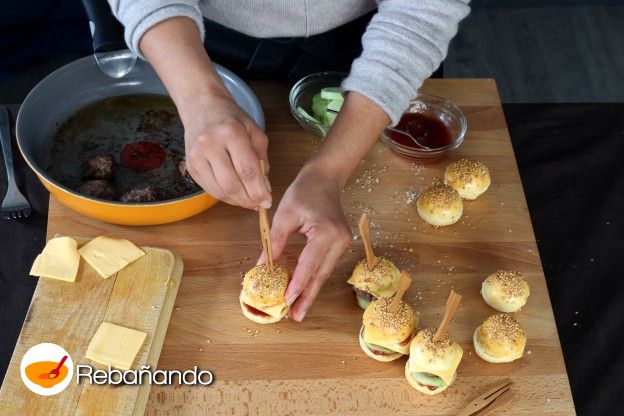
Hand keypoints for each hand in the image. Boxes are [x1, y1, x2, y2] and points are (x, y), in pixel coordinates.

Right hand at [139, 17, 270, 209]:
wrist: (201, 107)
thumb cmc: (232, 119)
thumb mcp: (254, 131)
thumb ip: (262, 160)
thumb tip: (264, 189)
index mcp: (231, 132)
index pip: (247, 169)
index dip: (258, 190)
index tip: (267, 201)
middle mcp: (210, 144)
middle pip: (231, 184)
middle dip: (248, 200)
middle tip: (258, 204)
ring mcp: (196, 156)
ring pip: (219, 191)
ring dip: (237, 201)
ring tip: (248, 201)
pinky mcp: (190, 166)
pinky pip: (209, 189)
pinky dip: (225, 196)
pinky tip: (235, 194)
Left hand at [259, 164, 351, 321]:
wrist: (325, 179)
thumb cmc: (303, 192)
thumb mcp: (284, 215)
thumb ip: (275, 241)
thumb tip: (264, 266)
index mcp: (326, 232)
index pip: (309, 264)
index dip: (298, 284)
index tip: (287, 301)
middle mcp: (339, 241)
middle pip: (321, 274)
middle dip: (307, 296)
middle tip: (296, 317)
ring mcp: (343, 243)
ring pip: (324, 273)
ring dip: (310, 291)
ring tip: (298, 310)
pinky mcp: (341, 244)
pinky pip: (325, 266)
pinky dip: (314, 279)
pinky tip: (304, 291)